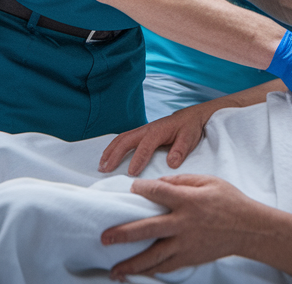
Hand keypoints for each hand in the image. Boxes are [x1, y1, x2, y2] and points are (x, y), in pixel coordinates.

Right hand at [99, 102, 216, 175]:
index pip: (145, 146)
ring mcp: (142, 130)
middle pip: (126, 140)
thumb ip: (181, 150)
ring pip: (121, 138)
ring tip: (101, 165)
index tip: (131, 173)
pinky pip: (123, 138)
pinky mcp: (140, 133)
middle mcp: (146, 129)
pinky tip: (107, 157)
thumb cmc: (189, 129)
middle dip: (114, 155)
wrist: (190, 116)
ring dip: (110, 151)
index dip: (138, 159)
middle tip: (106, 170)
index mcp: (158, 131)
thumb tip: (171, 163)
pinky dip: (113, 147)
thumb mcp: (190, 138)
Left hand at [102, 175, 260, 279]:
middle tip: (105, 238)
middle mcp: (184, 224)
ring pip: (154, 257)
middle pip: (148, 229)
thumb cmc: (230, 202)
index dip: (141, 189)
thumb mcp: (208, 181)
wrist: (250, 229)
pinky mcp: (190, 258)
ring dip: (132, 264)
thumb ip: (181, 180)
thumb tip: (158, 183)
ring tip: (114, 270)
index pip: (158, 192)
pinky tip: (136, 274)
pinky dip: (150, 271)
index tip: (131, 189)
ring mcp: (187, 245)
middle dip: (124, 234)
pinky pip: (166, 267)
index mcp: (189, 201)